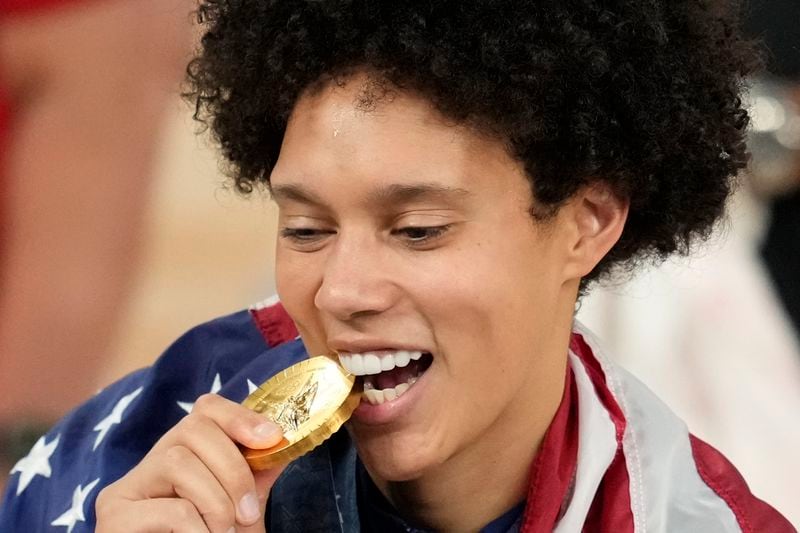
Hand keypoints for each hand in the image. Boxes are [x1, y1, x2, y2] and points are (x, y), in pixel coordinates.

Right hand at [95, 393, 284, 531]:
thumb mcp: (240, 505)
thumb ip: (256, 475)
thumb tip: (284, 440)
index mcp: (182, 452)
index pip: (205, 409)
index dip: (240, 416)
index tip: (272, 438)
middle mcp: (150, 461)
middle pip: (193, 428)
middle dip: (233, 469)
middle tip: (248, 513)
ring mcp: (126, 487)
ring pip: (178, 462)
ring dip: (216, 502)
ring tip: (224, 532)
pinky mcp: (113, 515)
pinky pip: (170, 509)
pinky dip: (198, 528)